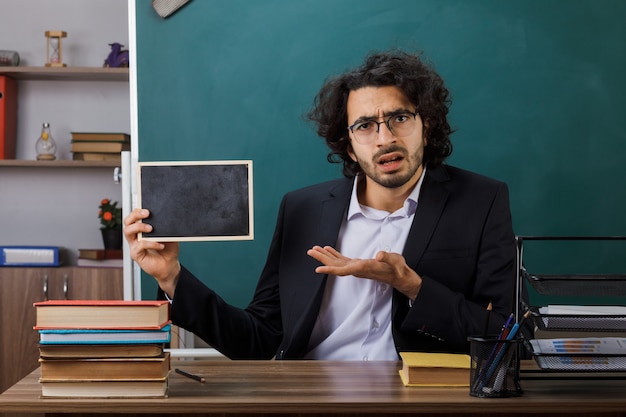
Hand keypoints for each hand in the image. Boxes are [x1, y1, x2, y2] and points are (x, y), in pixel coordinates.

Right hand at [123, 208, 180, 297]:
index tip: (147, 208)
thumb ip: (166, 228)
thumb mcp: (170, 235)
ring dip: (139, 227)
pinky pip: (140, 245)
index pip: (134, 217)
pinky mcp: (136, 254)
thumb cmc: (168, 250)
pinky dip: (151, 243)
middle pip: (127, 221)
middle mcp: (136, 236)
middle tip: (147, 213)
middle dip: (135, 215)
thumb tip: (167, 218)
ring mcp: (134, 245)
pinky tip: (160, 245)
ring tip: (151, 228)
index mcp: (142, 230)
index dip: (137, 210)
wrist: (170, 266)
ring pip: (128, 231)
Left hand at [306, 245, 421, 300]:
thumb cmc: (397, 268)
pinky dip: (334, 254)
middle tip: (310, 251)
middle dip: (322, 259)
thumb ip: (386, 257)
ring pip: (337, 262)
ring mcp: (356, 267)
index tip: (318, 269)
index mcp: (363, 268)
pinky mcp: (358, 264)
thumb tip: (378, 256)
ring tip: (315, 249)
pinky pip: (343, 260)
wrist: (399, 276)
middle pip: (336, 265)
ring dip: (326, 256)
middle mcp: (357, 269)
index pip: (343, 270)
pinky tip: (328, 249)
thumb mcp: (394, 261)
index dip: (330, 269)